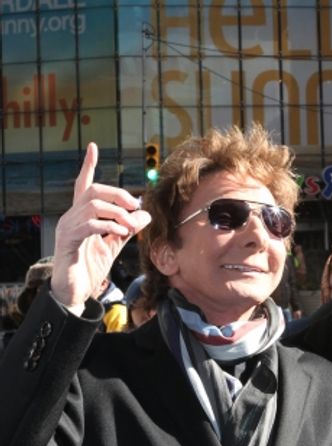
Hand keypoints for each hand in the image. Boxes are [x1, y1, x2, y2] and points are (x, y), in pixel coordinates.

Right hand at [52, 143, 150, 310]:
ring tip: (130, 226)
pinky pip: (89, 225)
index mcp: (81, 216)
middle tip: (135, 205)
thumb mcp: (112, 247)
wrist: (73, 294)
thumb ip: (127, 230)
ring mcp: (67, 228)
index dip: (88, 166)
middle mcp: (71, 217)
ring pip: (92, 205)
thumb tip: (146, 214)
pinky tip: (121, 232)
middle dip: (117, 193)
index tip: (93, 147)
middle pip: (93, 190)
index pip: (83, 185)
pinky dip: (108, 226)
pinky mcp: (68, 241)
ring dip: (117, 212)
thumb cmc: (88, 270)